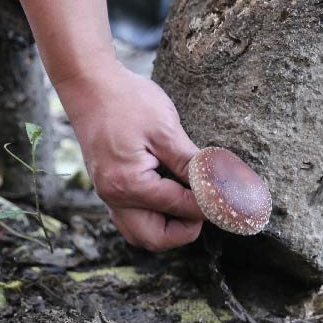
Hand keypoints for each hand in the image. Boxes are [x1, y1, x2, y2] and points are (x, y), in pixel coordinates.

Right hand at [56, 59, 203, 251]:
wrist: (88, 83)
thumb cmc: (126, 100)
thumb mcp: (165, 129)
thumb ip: (191, 163)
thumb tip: (220, 186)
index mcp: (129, 185)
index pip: (181, 208)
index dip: (211, 204)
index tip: (234, 197)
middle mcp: (114, 198)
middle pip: (156, 239)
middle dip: (186, 229)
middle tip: (206, 204)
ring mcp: (108, 195)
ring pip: (142, 233)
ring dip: (169, 226)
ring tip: (190, 199)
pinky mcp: (109, 187)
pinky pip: (133, 217)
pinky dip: (155, 215)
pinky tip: (173, 192)